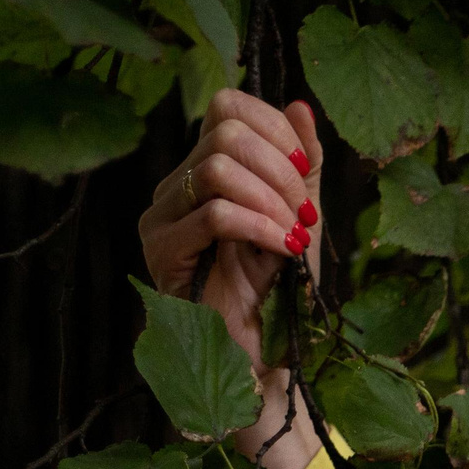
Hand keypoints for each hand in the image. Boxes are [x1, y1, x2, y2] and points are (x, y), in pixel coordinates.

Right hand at [136, 92, 326, 468]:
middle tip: (305, 216)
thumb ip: (303, 166)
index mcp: (206, 171)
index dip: (275, 129)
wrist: (265, 362)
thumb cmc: (282, 296)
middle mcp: (176, 187)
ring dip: (272, 200)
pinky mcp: (162, 253)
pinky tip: (283, 251)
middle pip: (224, 129)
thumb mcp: (303, 220)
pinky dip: (260, 226)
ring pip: (218, 167)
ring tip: (294, 239)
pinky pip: (214, 213)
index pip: (226, 106)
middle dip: (280, 169)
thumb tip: (300, 106)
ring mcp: (162, 218)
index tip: (307, 173)